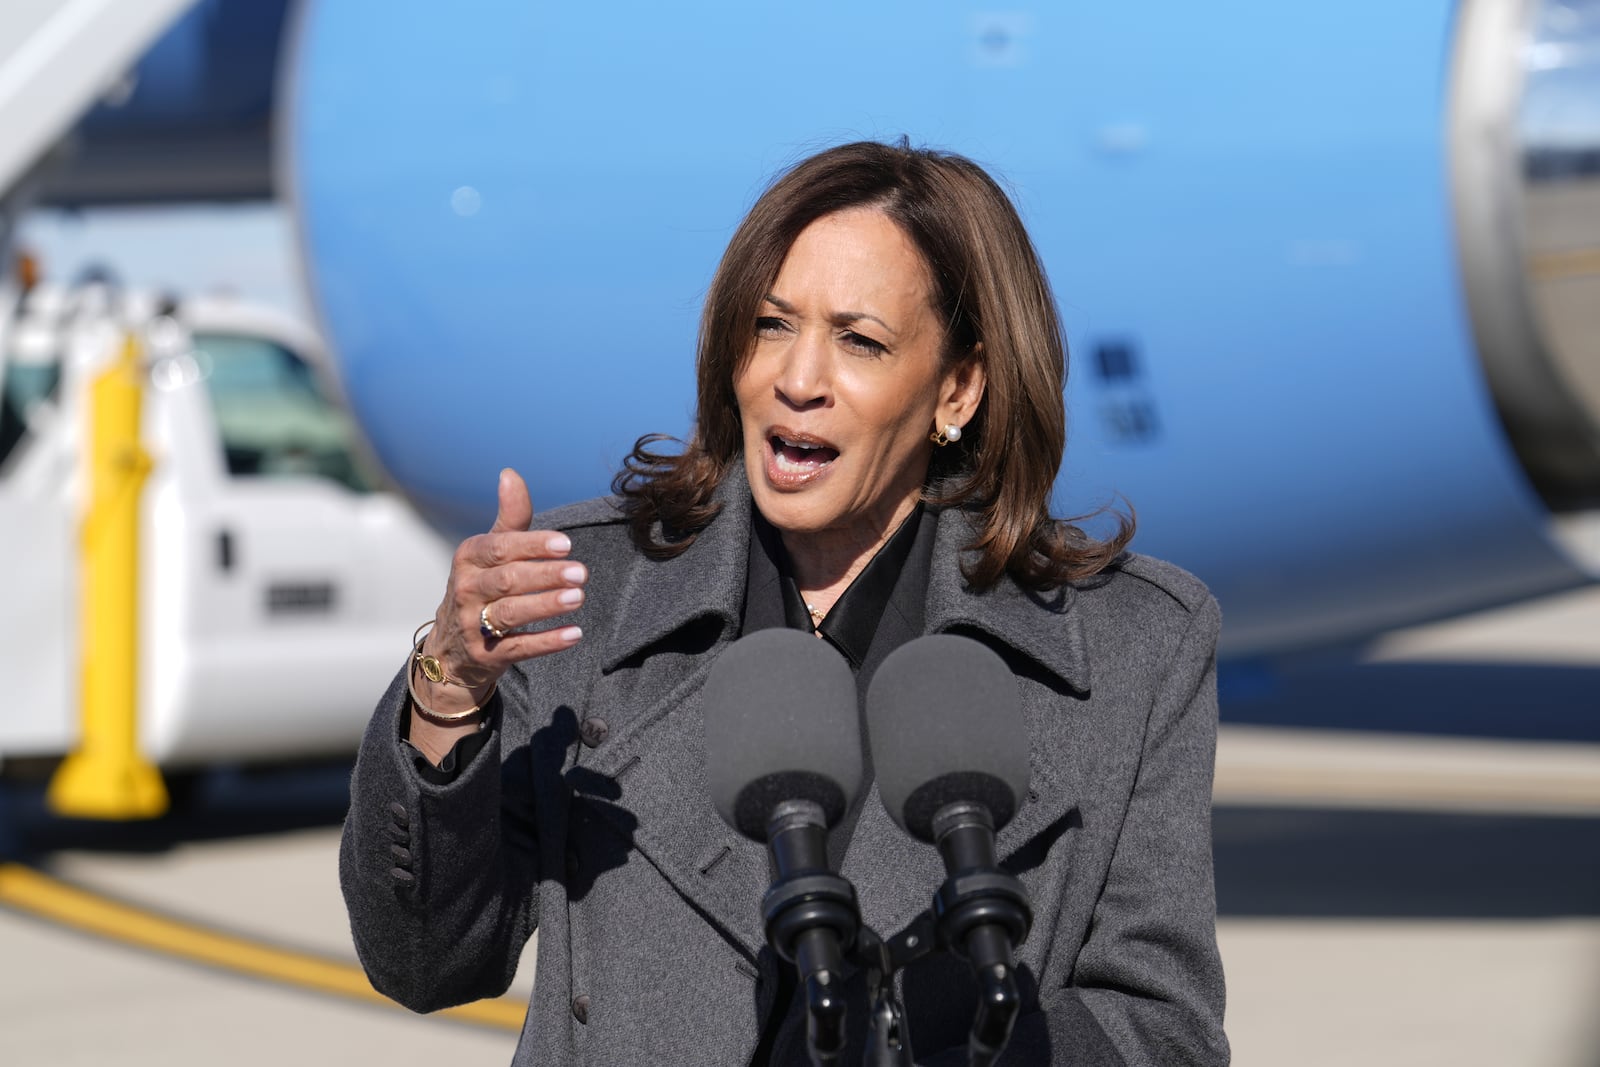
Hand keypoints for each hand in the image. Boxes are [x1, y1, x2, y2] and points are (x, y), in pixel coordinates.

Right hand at [420, 468, 586, 704]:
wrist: (451, 650)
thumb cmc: (481, 588)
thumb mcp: (489, 552)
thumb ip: (508, 518)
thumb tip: (510, 474)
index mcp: (468, 558)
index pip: (501, 547)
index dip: (533, 545)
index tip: (566, 544)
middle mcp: (466, 590)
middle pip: (508, 580)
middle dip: (545, 575)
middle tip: (581, 572)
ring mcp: (473, 625)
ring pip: (511, 613)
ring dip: (546, 605)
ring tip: (578, 598)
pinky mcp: (486, 655)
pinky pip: (518, 648)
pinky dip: (546, 642)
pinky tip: (574, 635)